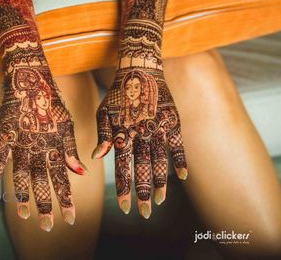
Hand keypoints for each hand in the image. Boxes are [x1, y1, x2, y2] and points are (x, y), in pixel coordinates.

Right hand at [0, 64, 86, 230]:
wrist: (30, 77)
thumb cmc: (51, 103)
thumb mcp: (67, 125)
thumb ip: (71, 150)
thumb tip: (82, 173)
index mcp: (56, 145)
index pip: (63, 177)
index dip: (66, 198)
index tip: (71, 218)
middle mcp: (40, 146)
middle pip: (43, 180)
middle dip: (47, 204)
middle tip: (48, 227)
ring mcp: (21, 140)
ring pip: (22, 172)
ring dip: (23, 194)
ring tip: (25, 215)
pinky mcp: (5, 132)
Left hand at [92, 66, 186, 217]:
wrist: (140, 69)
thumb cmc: (118, 94)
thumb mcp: (104, 112)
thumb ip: (102, 135)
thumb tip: (96, 157)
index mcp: (122, 134)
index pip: (122, 167)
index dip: (124, 188)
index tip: (125, 207)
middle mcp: (140, 134)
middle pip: (142, 169)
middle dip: (142, 192)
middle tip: (143, 213)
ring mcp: (157, 128)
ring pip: (159, 161)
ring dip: (160, 182)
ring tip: (159, 201)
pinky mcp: (171, 121)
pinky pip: (177, 144)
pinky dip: (181, 160)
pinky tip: (183, 177)